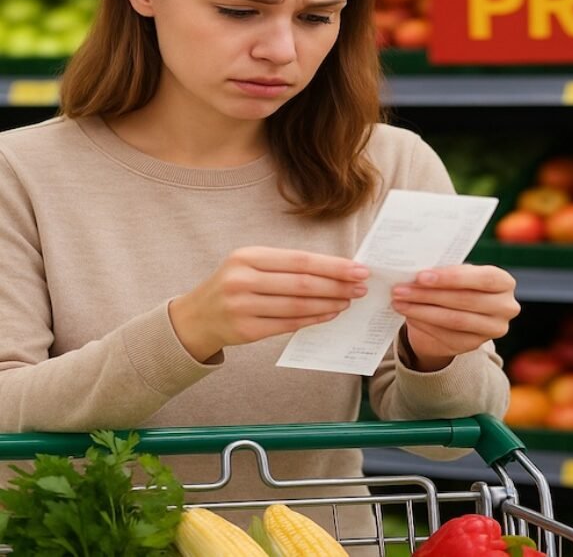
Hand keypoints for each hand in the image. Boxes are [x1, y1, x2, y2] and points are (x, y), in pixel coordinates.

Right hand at [169, 247, 368, 361]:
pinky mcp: (246, 330)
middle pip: (302, 283)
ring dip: (330, 303)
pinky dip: (314, 318)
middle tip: (361, 287)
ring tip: (350, 300)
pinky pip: (289, 324)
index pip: (300, 260)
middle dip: (338, 285)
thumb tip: (335, 268)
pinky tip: (330, 313)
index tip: (359, 269)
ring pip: (298, 305)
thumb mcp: (251, 265)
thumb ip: (287, 266)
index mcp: (247, 257)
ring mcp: (242, 306)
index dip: (333, 266)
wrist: (196, 317)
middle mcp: (243, 280)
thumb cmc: (234, 286)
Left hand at [390, 265, 519, 371]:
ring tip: (399, 302)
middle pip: (465, 300)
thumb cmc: (456, 285)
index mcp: (504, 282)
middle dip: (429, 294)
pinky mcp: (475, 345)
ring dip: (422, 310)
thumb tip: (415, 273)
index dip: (451, 277)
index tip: (421, 276)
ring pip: (455, 320)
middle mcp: (505, 307)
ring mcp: (492, 329)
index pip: (482, 279)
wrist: (457, 313)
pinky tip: (408, 315)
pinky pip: (447, 336)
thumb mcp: (455, 274)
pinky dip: (424, 324)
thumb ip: (444, 272)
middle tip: (400, 290)